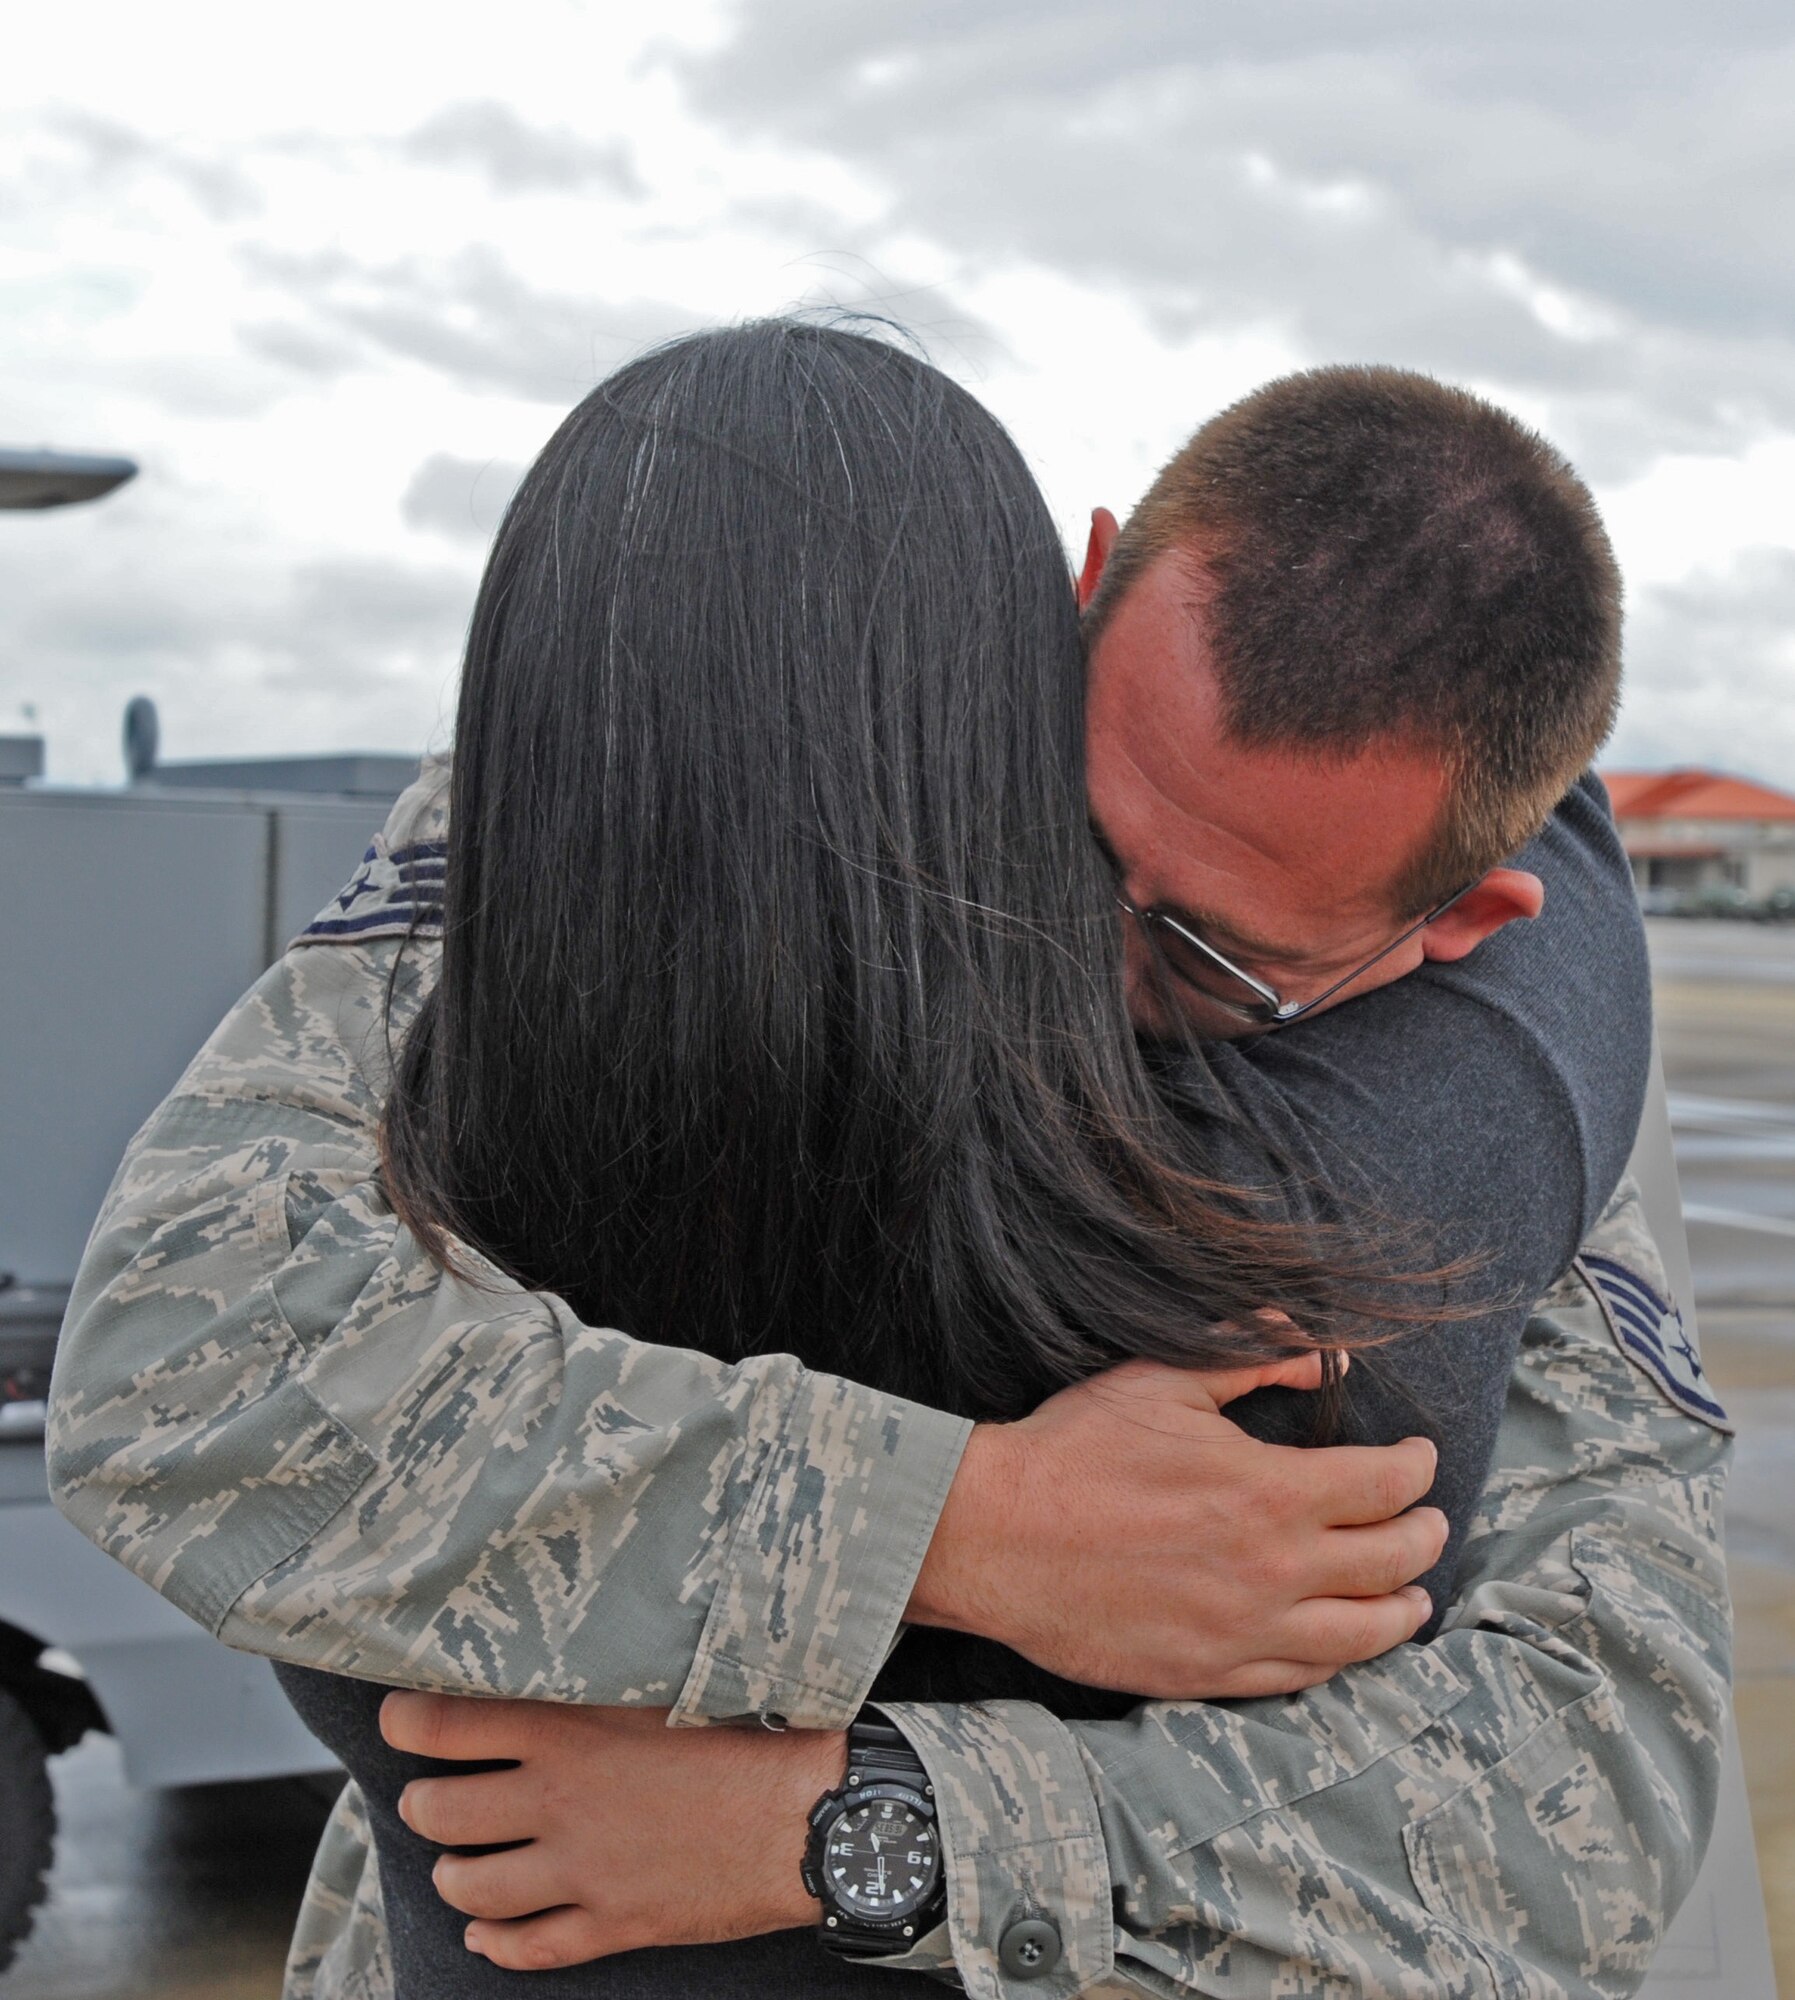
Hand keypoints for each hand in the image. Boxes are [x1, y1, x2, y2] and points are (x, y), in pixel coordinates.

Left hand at [382, 1694, 842, 1971]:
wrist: (813, 1812)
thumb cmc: (753, 1726)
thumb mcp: (668, 1679)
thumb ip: (601, 1670)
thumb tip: (558, 1643)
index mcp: (569, 1727)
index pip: (442, 1723)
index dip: (404, 1721)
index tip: (400, 1717)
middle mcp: (560, 1799)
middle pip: (440, 1812)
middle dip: (424, 1804)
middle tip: (432, 1795)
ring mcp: (582, 1868)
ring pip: (471, 1887)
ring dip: (454, 1874)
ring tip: (459, 1860)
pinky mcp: (613, 1921)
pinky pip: (527, 1946)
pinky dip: (495, 1942)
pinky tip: (488, 1931)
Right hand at [908, 1351, 1445, 1697]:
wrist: (996, 1537)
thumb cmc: (1075, 1450)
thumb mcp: (1162, 1378)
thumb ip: (1251, 1355)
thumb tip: (1322, 1351)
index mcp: (1271, 1492)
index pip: (1384, 1486)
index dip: (1414, 1469)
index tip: (1418, 1458)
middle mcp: (1274, 1571)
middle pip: (1391, 1562)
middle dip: (1423, 1535)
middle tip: (1428, 1521)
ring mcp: (1245, 1632)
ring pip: (1362, 1636)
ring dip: (1402, 1611)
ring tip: (1414, 1597)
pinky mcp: (1209, 1674)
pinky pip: (1301, 1677)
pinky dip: (1340, 1659)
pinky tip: (1344, 1643)